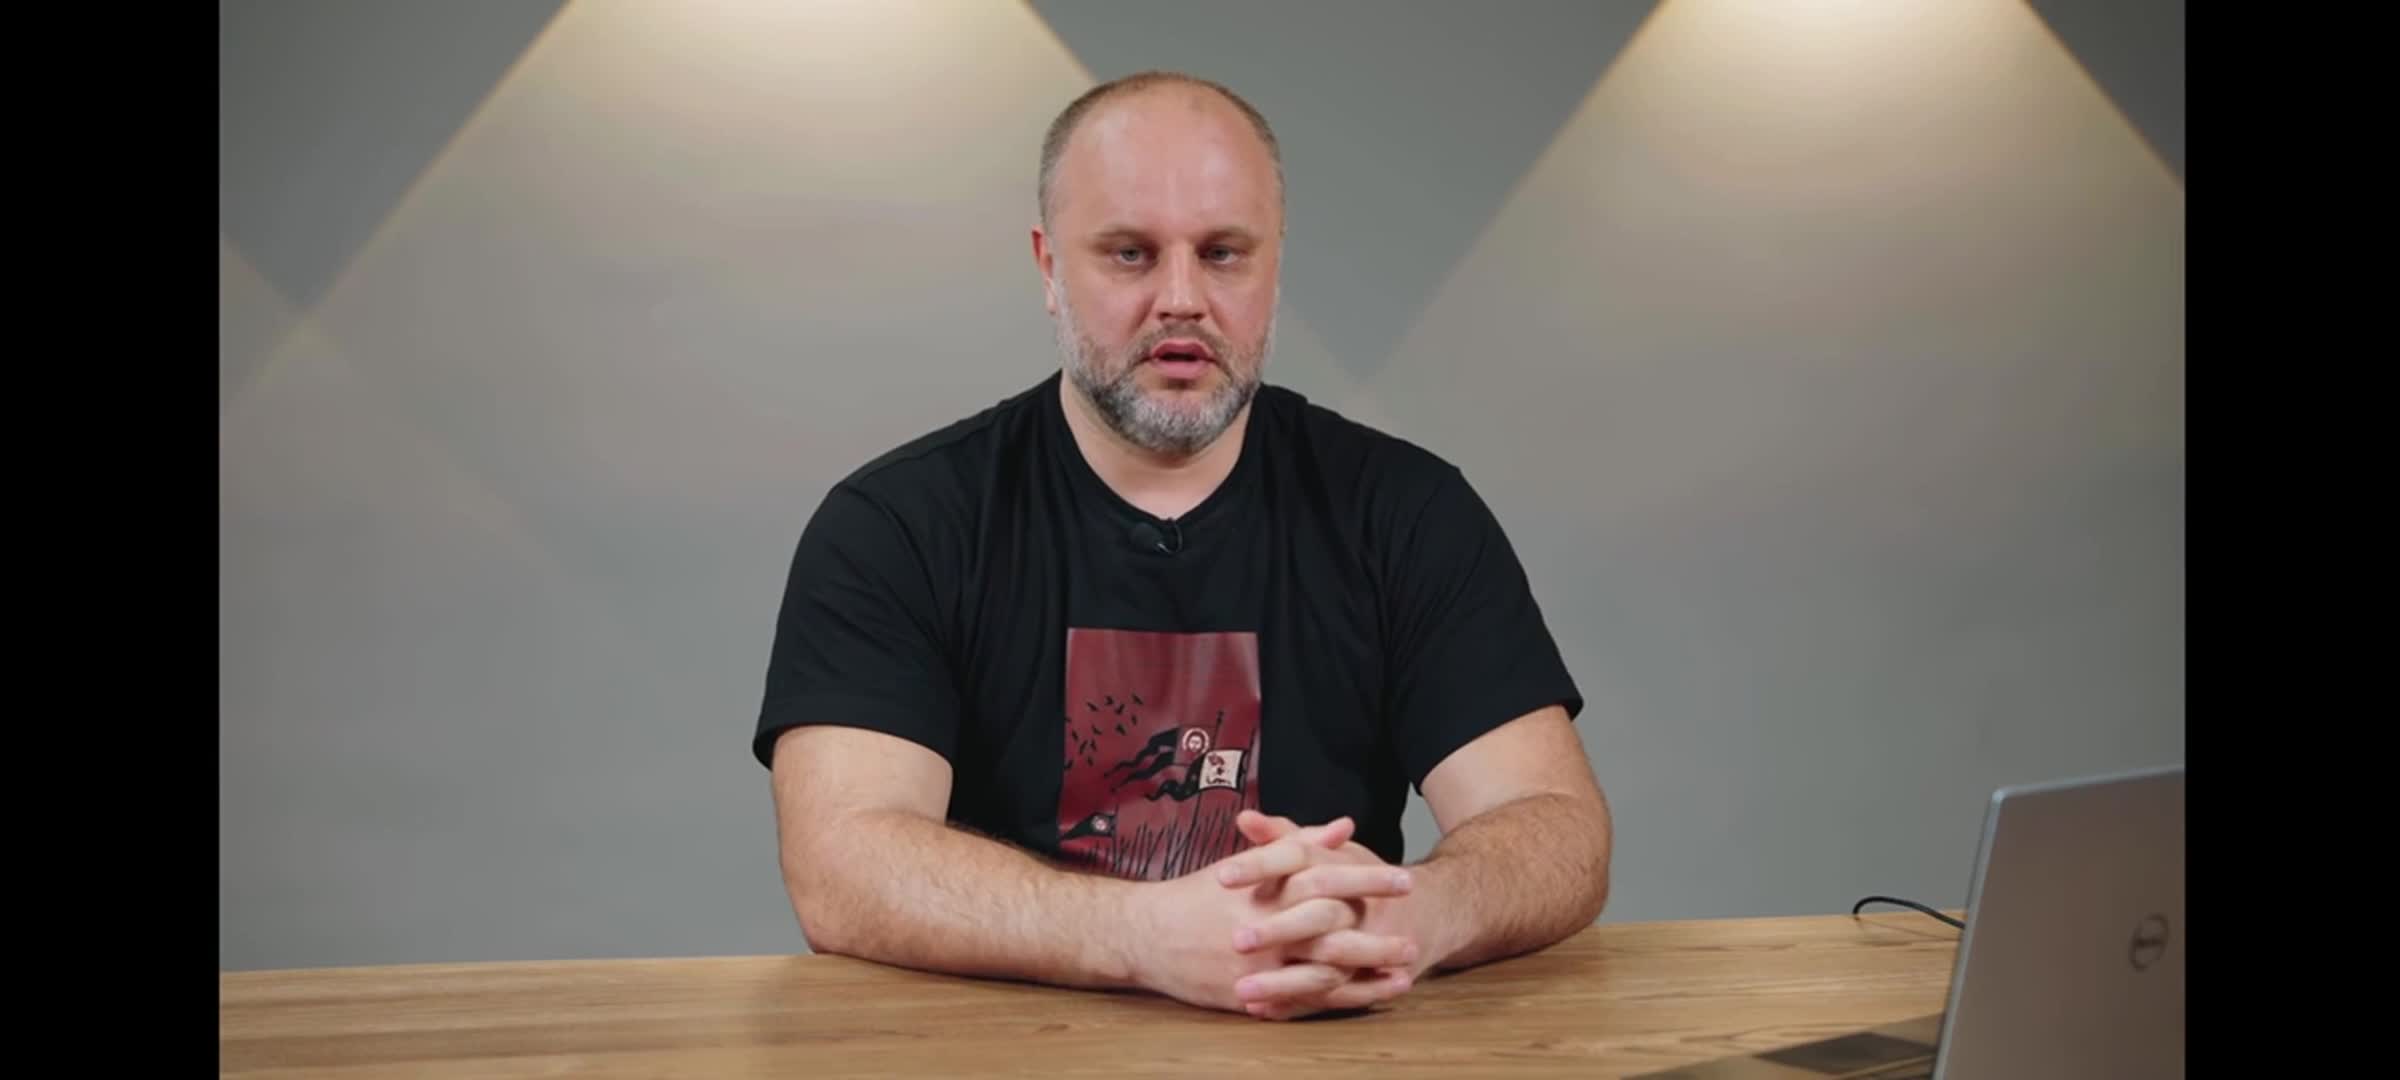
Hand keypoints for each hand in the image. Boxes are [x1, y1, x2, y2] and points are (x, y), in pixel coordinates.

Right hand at [1125, 816, 1417, 1017]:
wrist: (1145, 935)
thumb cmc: (1199, 895)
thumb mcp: (1248, 864)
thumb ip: (1299, 843)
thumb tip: (1344, 825)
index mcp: (1266, 887)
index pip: (1327, 879)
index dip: (1368, 880)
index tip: (1404, 879)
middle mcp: (1265, 927)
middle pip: (1332, 930)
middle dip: (1375, 935)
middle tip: (1414, 936)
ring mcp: (1258, 965)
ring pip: (1322, 972)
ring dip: (1366, 974)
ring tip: (1403, 973)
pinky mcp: (1250, 994)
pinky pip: (1301, 1001)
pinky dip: (1337, 1000)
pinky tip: (1365, 998)